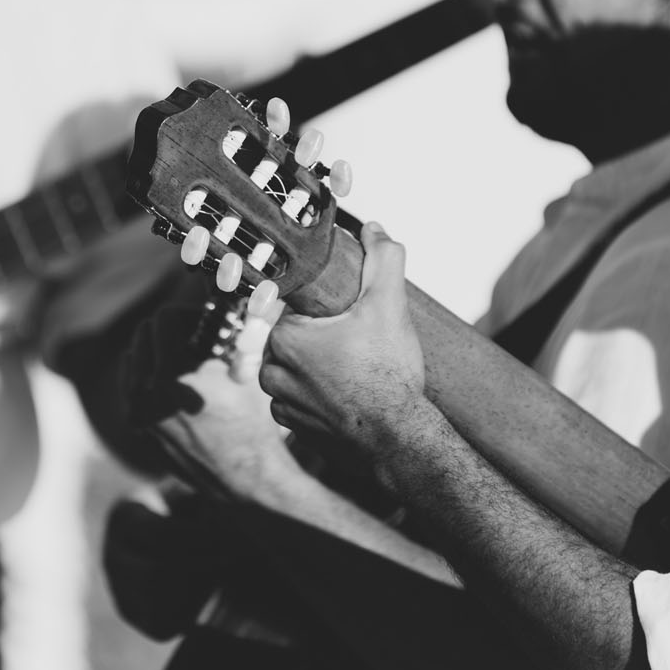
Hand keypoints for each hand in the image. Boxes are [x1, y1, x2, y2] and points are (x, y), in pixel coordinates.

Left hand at [151, 312, 310, 505]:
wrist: (245, 476)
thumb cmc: (253, 421)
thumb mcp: (247, 370)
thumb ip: (234, 331)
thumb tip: (240, 300)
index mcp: (176, 375)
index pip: (163, 319)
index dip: (187, 314)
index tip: (204, 322)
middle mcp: (148, 393)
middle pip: (143, 335)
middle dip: (168, 330)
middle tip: (194, 337)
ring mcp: (138, 412)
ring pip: (132, 358)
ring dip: (154, 351)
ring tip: (184, 360)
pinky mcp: (138, 426)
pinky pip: (131, 385)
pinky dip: (147, 375)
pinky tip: (174, 383)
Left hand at [259, 222, 425, 447]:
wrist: (395, 439)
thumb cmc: (388, 374)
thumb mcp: (390, 306)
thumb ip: (383, 260)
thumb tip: (373, 229)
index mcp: (286, 336)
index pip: (291, 305)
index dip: (320, 306)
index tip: (344, 313)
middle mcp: (273, 370)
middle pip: (292, 336)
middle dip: (319, 335)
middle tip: (356, 340)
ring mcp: (281, 401)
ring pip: (291, 369)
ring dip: (314, 366)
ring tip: (353, 368)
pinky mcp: (292, 427)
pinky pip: (296, 399)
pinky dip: (315, 396)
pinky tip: (344, 393)